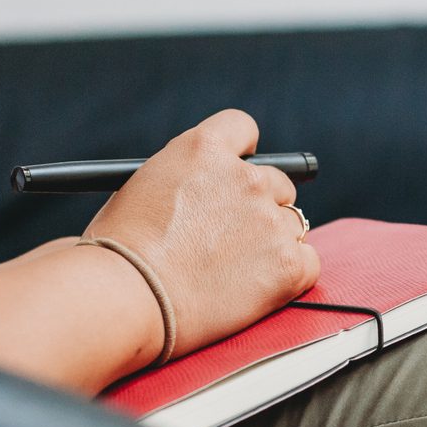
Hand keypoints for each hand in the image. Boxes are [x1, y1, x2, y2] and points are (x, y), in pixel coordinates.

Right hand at [83, 109, 320, 359]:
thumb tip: (198, 193)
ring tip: (233, 272)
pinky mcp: (287, 263)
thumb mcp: (141, 189)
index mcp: (203, 149)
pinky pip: (308, 262)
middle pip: (276, 182)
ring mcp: (269, 220)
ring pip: (291, 224)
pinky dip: (289, 276)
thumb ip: (182, 181)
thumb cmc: (119, 252)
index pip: (243, 129)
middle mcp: (245, 177)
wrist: (127, 297)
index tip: (238, 172)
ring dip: (271, 243)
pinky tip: (256, 289)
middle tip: (231, 239)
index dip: (243, 153)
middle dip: (258, 207)